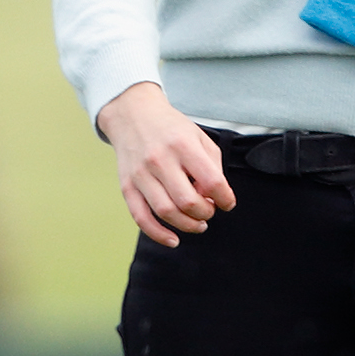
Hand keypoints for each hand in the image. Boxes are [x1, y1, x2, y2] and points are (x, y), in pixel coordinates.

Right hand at [97, 82, 234, 246]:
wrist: (132, 115)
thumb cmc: (172, 129)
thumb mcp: (200, 137)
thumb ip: (212, 167)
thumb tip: (214, 198)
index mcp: (183, 146)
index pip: (212, 182)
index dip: (225, 198)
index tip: (227, 203)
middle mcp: (160, 160)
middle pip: (188, 201)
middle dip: (206, 213)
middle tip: (209, 211)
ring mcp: (140, 174)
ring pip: (166, 212)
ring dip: (187, 225)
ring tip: (198, 223)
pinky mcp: (127, 186)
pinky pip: (141, 217)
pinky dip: (158, 234)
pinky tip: (173, 240)